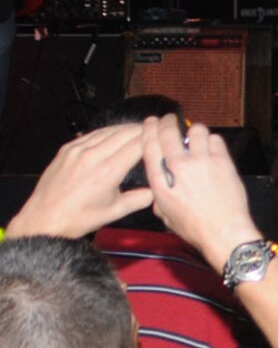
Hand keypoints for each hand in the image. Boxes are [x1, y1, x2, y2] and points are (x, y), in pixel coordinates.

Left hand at [5, 123, 151, 238]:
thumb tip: (159, 188)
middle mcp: (93, 156)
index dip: (153, 138)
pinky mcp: (67, 148)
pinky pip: (92, 134)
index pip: (138, 144)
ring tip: (139, 129)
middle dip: (143, 130)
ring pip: (108, 130)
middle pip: (125, 132)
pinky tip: (114, 134)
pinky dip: (107, 132)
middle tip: (156, 131)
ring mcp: (77, 150)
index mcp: (108, 171)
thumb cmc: (80, 218)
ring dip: (125, 128)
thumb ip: (141, 198)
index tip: (164, 137)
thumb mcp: (115, 212)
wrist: (44, 218)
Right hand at [142, 120, 259, 269]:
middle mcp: (177, 166)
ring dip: (194, 131)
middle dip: (168, 122)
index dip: (148, 129)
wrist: (223, 231)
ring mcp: (201, 161)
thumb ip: (159, 194)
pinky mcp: (222, 160)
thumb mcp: (164, 214)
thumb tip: (161, 184)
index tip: (150, 122)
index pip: (149, 145)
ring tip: (196, 136)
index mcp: (159, 180)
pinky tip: (212, 147)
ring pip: (196, 130)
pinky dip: (212, 141)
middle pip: (169, 132)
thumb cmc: (194, 227)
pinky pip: (215, 139)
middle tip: (169, 119)